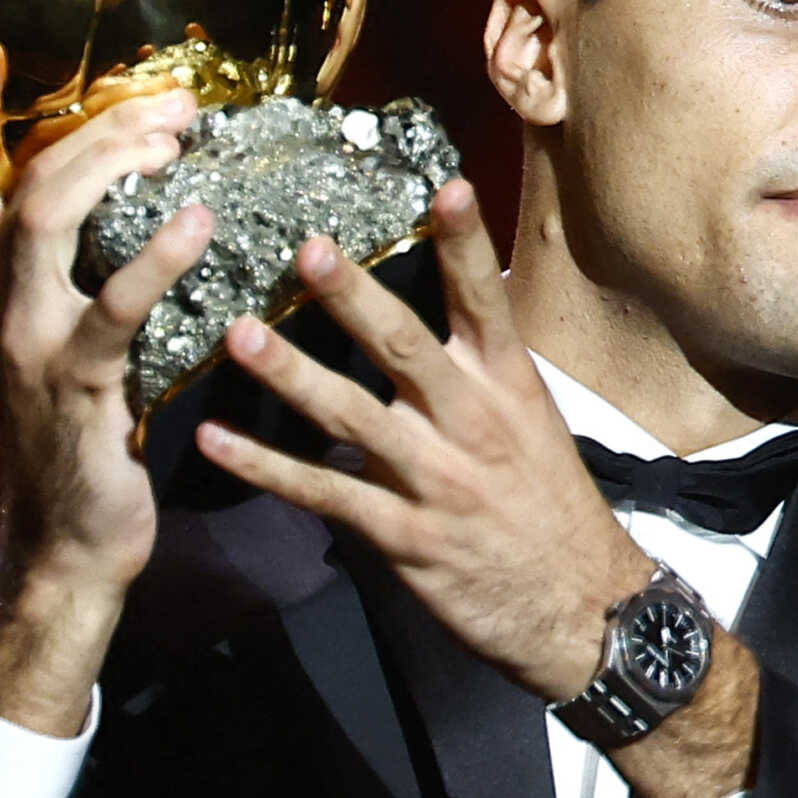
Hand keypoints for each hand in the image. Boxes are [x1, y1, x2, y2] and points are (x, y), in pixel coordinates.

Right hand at [0, 41, 213, 732]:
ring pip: (51, 222)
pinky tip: (198, 225)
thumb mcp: (63, 346)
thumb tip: (147, 206)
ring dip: (116, 166)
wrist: (64, 541)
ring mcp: (24, 343)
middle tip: (171, 103)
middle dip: (97, 128)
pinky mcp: (72, 385)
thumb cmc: (80, 436)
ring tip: (177, 139)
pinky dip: (156, 259)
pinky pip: (113, 308)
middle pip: (27, 182)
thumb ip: (79, 281)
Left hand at [192, 180, 648, 702]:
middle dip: (355, 296)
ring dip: (291, 375)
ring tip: (237, 334)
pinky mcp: (405, 537)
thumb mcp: (534, 425)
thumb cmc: (552, 509)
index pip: (486, 302)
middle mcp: (472, 423)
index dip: (466, 243)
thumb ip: (479, 374)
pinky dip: (266, 469)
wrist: (582, 610)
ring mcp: (436, 480)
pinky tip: (216, 441)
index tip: (446, 186)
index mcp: (509, 387)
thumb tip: (445, 314)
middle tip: (307, 248)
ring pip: (354, 418)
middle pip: (406, 347)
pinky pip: (325, 494)